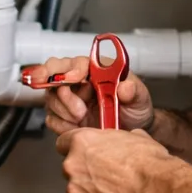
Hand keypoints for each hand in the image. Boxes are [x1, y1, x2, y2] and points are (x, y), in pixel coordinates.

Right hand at [26, 55, 154, 136]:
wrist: (132, 131)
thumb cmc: (134, 108)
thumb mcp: (140, 97)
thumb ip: (134, 90)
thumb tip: (125, 86)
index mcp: (96, 70)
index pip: (77, 62)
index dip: (72, 68)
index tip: (75, 77)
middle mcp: (79, 81)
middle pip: (55, 75)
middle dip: (60, 90)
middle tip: (76, 106)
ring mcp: (69, 99)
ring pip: (51, 98)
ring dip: (65, 110)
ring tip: (83, 117)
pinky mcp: (64, 117)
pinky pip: (52, 118)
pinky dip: (62, 124)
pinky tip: (77, 126)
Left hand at [56, 127, 173, 192]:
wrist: (156, 189)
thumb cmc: (148, 163)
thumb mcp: (133, 137)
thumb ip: (115, 140)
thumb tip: (120, 142)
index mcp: (82, 142)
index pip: (63, 143)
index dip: (75, 149)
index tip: (83, 154)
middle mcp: (73, 165)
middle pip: (70, 168)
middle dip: (84, 172)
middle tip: (105, 176)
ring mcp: (76, 190)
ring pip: (77, 191)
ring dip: (90, 192)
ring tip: (114, 192)